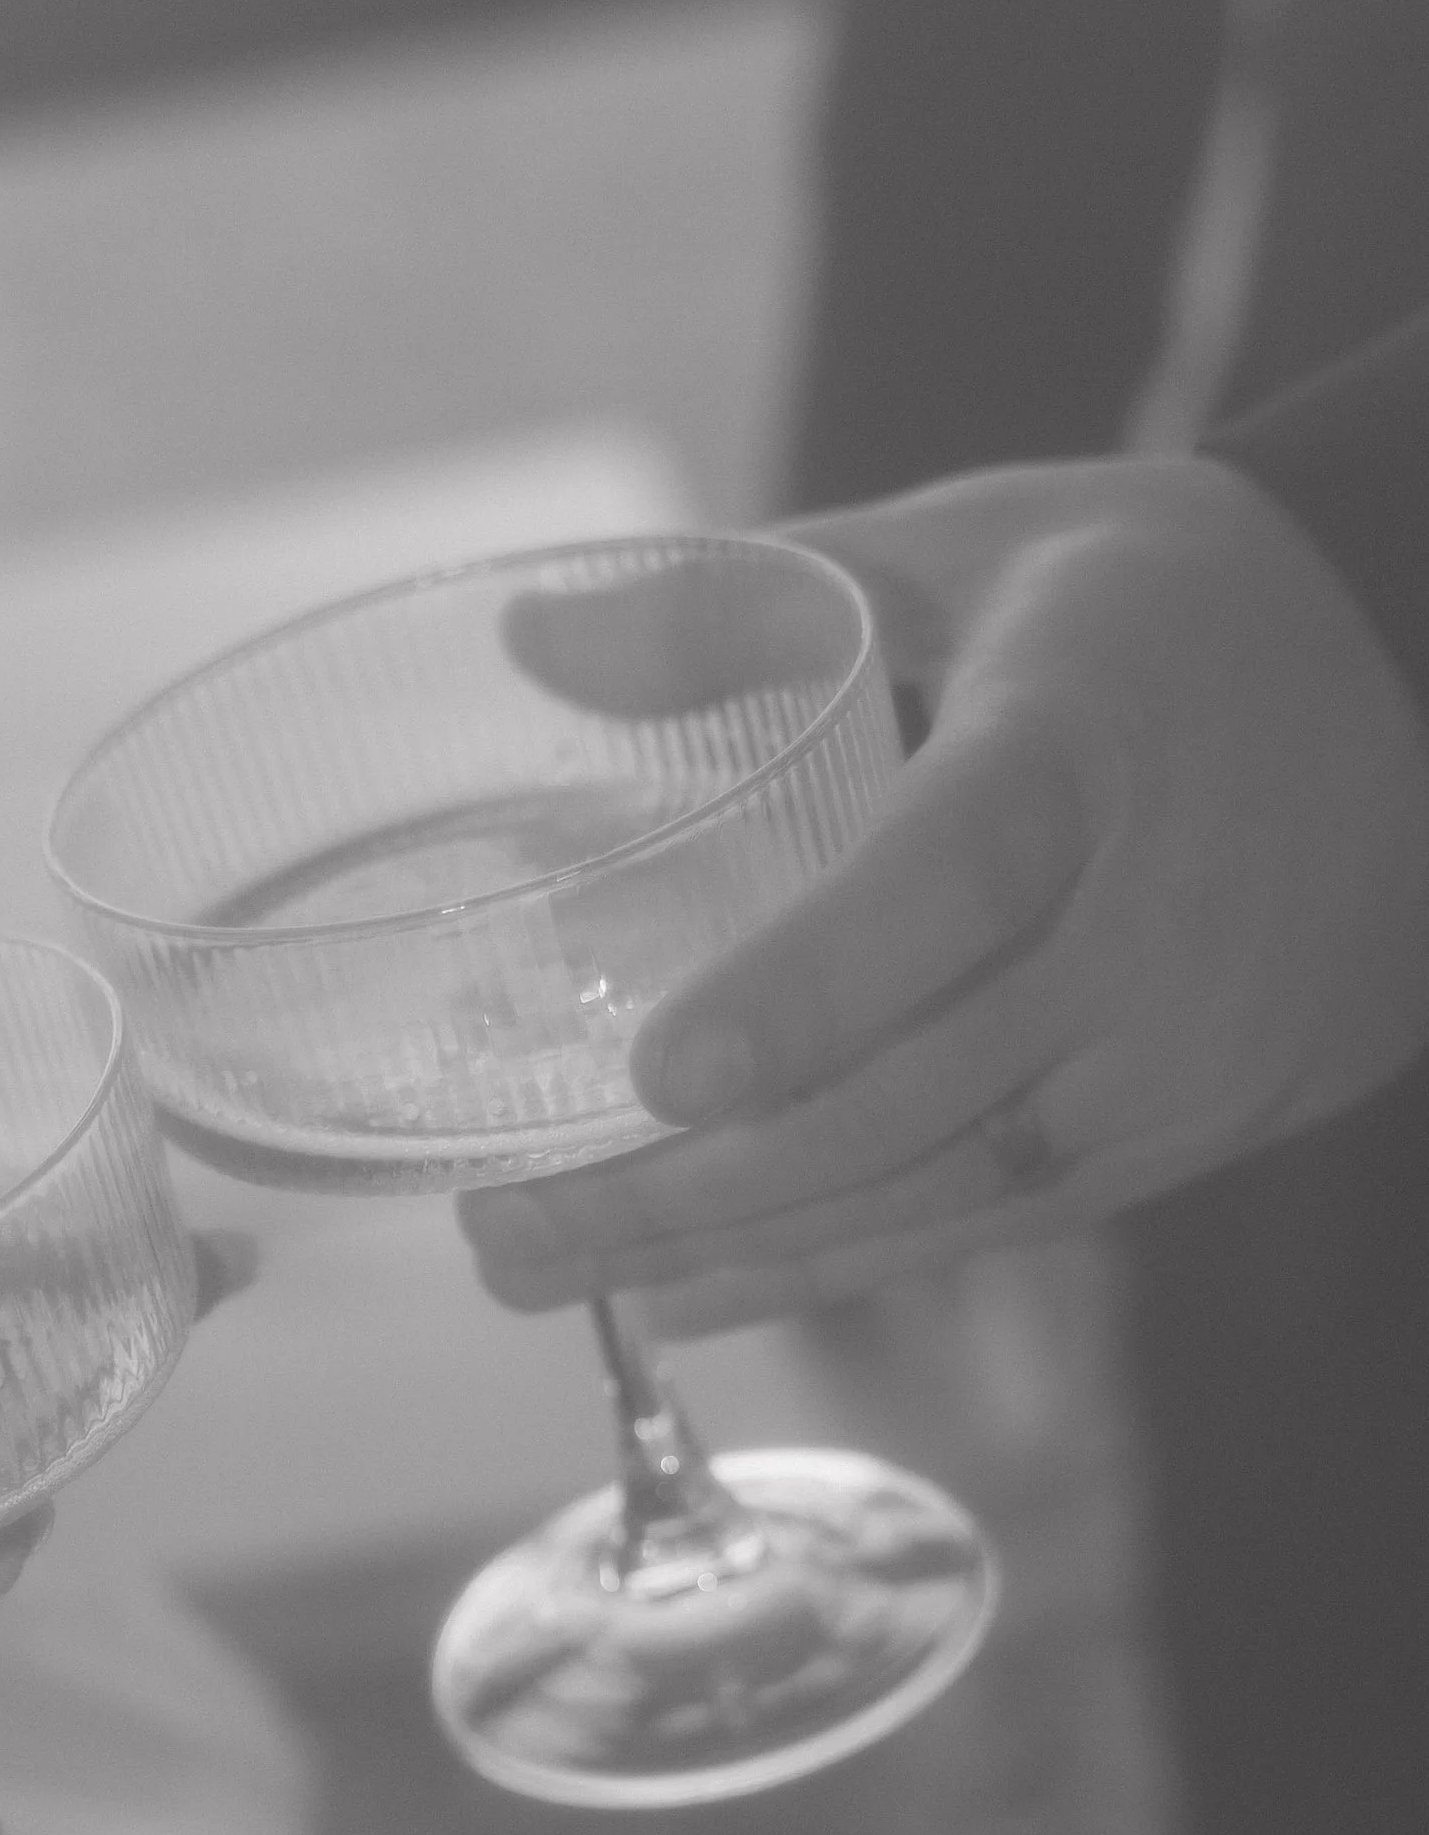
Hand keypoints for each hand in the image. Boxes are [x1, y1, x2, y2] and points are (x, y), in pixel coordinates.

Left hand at [460, 455, 1428, 1328]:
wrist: (1423, 706)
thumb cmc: (1159, 609)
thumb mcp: (975, 541)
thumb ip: (749, 598)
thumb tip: (530, 638)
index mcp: (1084, 747)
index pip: (951, 881)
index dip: (810, 987)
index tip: (660, 1072)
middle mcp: (1143, 927)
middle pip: (911, 1088)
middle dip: (692, 1181)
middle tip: (498, 1224)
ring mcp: (1172, 1054)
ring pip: (939, 1184)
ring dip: (735, 1246)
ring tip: (543, 1270)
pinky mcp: (1178, 1135)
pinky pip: (987, 1221)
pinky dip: (832, 1264)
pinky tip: (687, 1292)